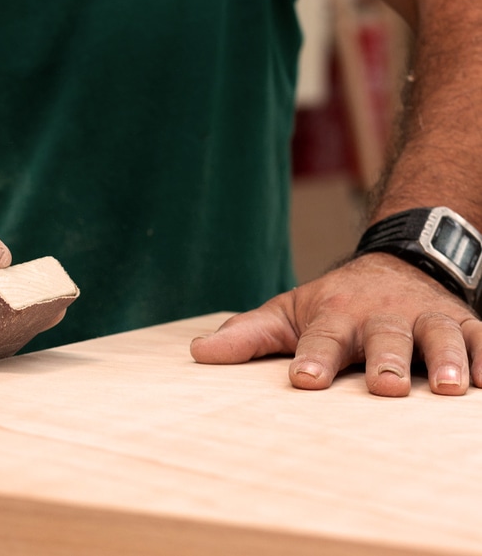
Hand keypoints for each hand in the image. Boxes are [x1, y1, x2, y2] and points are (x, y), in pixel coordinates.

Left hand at [190, 253, 481, 395]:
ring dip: (446, 359)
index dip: (313, 357)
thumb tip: (197, 353)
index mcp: (333, 316)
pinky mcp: (459, 321)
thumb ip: (247, 335)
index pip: (320, 338)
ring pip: (437, 335)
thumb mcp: (286, 313)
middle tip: (385, 386)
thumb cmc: (331, 304)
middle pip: (382, 338)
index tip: (305, 378)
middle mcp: (378, 316)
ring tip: (451, 387)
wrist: (391, 264)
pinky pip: (480, 335)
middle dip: (385, 360)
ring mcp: (421, 317)